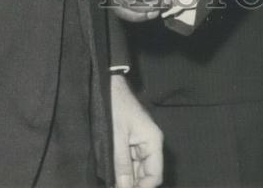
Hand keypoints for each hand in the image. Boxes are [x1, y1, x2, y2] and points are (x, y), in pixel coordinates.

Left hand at [111, 73, 162, 187]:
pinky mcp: (131, 141)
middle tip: (116, 187)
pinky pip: (130, 161)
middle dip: (133, 184)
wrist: (108, 85)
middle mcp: (150, 143)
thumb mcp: (116, 137)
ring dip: (127, 178)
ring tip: (113, 182)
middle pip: (146, 175)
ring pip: (137, 170)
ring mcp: (141, 142)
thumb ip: (121, 164)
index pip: (154, 175)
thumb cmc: (115, 107)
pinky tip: (113, 174)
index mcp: (153, 141)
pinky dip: (122, 170)